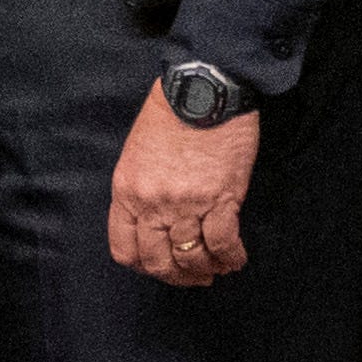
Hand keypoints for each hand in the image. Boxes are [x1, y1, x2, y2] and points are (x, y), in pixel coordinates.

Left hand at [106, 83, 257, 285]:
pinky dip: (231, 257)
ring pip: (191, 257)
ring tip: (216, 267)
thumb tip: (157, 217)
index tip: (162, 265)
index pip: (125, 249)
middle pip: (158, 261)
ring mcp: (186, 203)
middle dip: (176, 276)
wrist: (203, 86)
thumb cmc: (171, 110)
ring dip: (205, 269)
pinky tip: (235, 259)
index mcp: (127, 190)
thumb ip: (142, 187)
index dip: (145, 266)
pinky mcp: (220, 197)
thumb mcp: (138, 150)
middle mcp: (152, 203)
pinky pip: (223, 243)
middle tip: (193, 276)